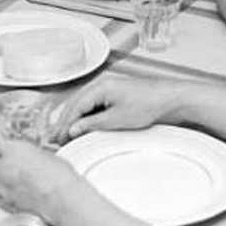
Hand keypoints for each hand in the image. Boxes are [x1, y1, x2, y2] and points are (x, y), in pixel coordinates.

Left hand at [0, 136, 79, 217]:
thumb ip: (29, 154)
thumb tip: (27, 156)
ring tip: (3, 180)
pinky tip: (9, 193)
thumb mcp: (45, 155)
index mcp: (14, 150)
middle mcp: (4, 166)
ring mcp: (3, 186)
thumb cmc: (58, 175)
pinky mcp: (7, 201)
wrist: (61, 197)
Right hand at [51, 75, 178, 141]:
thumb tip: (73, 129)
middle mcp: (102, 85)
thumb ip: (92, 124)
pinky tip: (84, 128)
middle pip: (77, 105)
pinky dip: (87, 118)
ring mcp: (109, 90)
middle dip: (66, 123)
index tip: (58, 138)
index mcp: (100, 87)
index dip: (64, 124)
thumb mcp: (116, 119)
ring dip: (76, 121)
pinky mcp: (116, 96)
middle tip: (56, 139)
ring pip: (85, 106)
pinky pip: (95, 107)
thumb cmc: (148, 104)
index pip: (75, 107)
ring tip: (67, 136)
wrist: (169, 100)